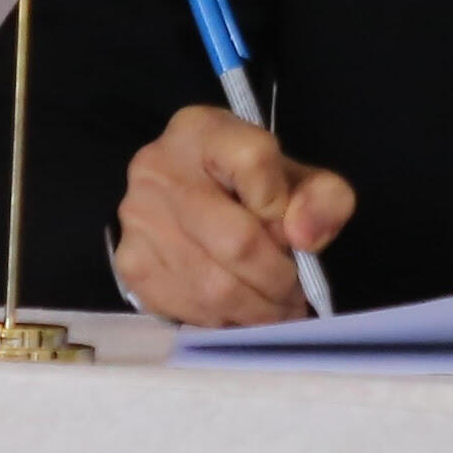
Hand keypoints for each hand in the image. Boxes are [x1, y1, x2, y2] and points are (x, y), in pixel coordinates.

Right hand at [115, 105, 352, 325]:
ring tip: (276, 313)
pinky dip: (222, 322)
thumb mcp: (298, 179)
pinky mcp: (129, 264)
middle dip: (278, 281)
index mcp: (204, 131)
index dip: (286, 206)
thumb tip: (304, 238)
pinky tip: (239, 316)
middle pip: (236, 241)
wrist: (186, 198)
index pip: (254, 160)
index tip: (297, 234)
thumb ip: (322, 198)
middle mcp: (159, 169)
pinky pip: (186, 307)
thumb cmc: (250, 187)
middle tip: (297, 301)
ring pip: (211, 286)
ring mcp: (138, 219)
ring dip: (253, 312)